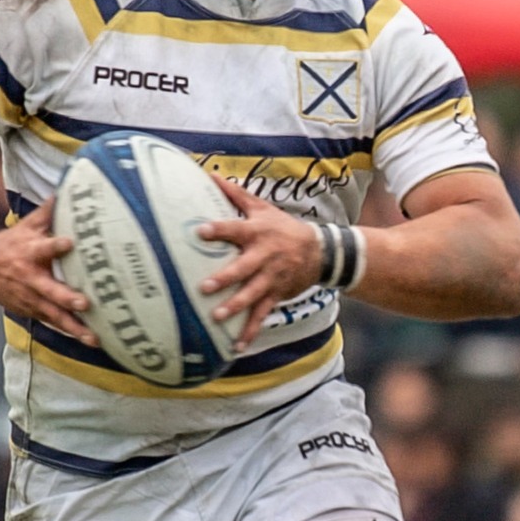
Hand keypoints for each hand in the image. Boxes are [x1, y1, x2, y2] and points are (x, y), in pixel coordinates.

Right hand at [0, 197, 97, 344]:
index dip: (56, 246)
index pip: (43, 248)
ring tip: (94, 338)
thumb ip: (47, 212)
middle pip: (49, 290)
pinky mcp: (31, 311)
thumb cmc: (9, 245)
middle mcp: (29, 278)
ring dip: (74, 327)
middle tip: (84, 303)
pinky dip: (70, 332)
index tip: (69, 243)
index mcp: (29, 253)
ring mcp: (30, 298)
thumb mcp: (24, 227)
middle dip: (66, 298)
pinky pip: (53, 324)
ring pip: (53, 315)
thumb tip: (66, 189)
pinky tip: (88, 340)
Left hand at [197, 176, 324, 347]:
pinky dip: (250, 331)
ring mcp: (271, 279)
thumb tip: (208, 174)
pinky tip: (236, 346)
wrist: (319, 252)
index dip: (219, 230)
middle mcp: (263, 257)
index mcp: (257, 233)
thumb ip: (234, 193)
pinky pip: (261, 315)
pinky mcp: (276, 295)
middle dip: (225, 278)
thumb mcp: (261, 208)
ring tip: (217, 317)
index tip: (200, 231)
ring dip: (235, 307)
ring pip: (252, 295)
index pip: (235, 230)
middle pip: (242, 268)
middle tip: (204, 287)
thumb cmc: (282, 227)